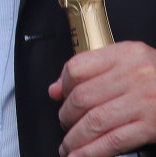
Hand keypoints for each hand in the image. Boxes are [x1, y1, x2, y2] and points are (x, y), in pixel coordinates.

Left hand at [52, 40, 155, 156]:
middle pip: (83, 97)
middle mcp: (134, 76)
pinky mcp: (152, 126)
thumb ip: (94, 69)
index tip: (59, 98)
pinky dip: (93, 151)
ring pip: (95, 121)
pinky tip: (80, 156)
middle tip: (64, 125)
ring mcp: (144, 102)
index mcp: (125, 55)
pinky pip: (114, 140)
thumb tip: (56, 89)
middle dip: (66, 116)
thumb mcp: (131, 62)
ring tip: (68, 146)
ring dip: (75, 138)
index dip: (63, 86)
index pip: (78, 67)